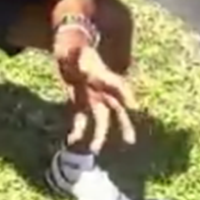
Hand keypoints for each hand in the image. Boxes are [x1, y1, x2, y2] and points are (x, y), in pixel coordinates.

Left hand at [54, 37, 138, 153]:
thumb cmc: (73, 49)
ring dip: (99, 134)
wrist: (66, 50)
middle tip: (129, 141)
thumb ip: (78, 57)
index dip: (127, 96)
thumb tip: (80, 64)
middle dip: (124, 125)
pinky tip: (71, 140)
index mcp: (104, 76)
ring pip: (101, 119)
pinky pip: (82, 119)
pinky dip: (78, 130)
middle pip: (117, 109)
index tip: (134, 108)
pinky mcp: (80, 103)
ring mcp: (93, 97)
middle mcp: (102, 89)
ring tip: (95, 149)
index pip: (119, 86)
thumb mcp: (75, 52)